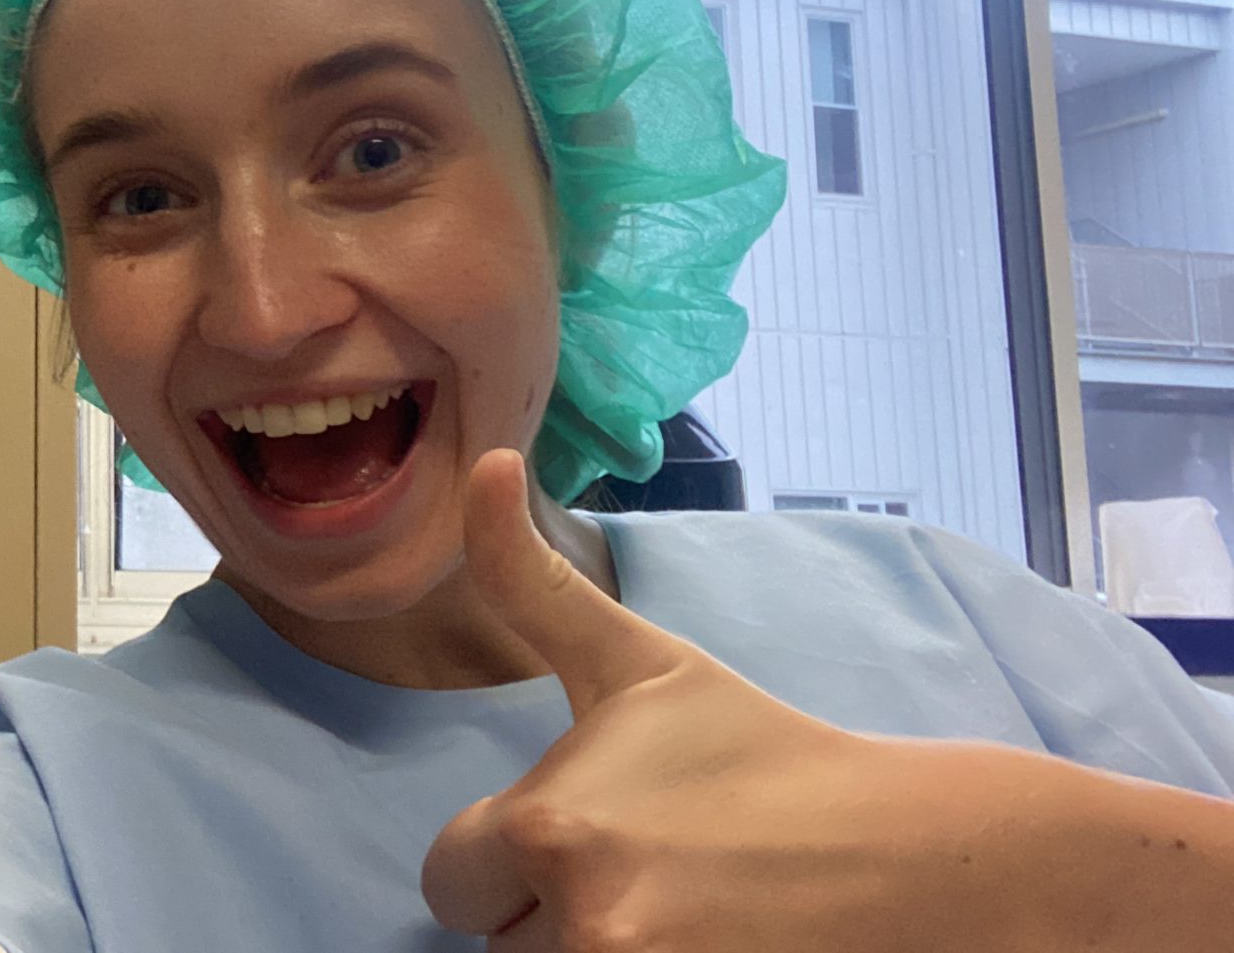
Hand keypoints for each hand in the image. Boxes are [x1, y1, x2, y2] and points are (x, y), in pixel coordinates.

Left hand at [418, 451, 1028, 951]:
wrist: (915, 858)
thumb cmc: (763, 755)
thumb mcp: (640, 666)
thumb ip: (533, 580)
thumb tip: (487, 463)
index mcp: (552, 827)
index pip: (452, 877)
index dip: (512, 855)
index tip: (598, 829)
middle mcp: (585, 924)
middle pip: (499, 944)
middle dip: (552, 912)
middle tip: (652, 872)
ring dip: (598, 952)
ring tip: (685, 911)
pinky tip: (706, 946)